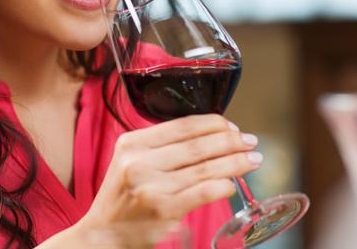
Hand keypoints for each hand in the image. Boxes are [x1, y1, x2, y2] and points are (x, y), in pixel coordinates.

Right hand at [75, 114, 260, 246]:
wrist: (103, 232)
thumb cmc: (124, 195)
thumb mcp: (131, 160)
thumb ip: (160, 147)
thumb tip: (209, 135)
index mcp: (132, 143)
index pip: (181, 126)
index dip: (212, 124)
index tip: (232, 126)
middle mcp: (139, 161)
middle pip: (196, 146)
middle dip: (230, 142)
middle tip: (250, 142)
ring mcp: (151, 186)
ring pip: (204, 168)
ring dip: (234, 162)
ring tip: (252, 160)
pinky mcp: (163, 209)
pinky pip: (202, 192)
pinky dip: (222, 186)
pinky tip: (232, 184)